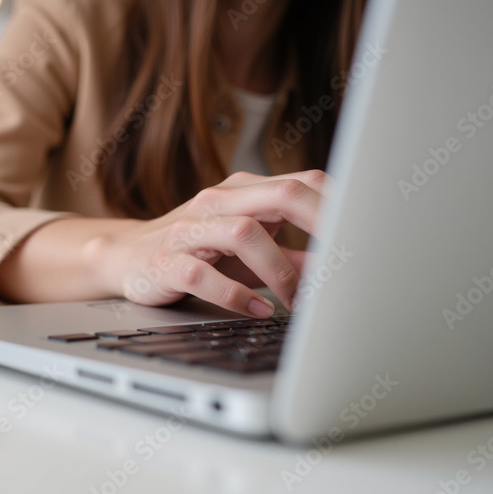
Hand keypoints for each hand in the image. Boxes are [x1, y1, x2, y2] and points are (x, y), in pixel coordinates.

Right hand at [94, 170, 328, 317]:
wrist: (125, 258)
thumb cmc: (195, 253)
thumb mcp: (248, 252)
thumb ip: (291, 256)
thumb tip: (338, 268)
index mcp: (243, 191)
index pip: (300, 183)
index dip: (338, 205)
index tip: (367, 234)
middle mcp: (218, 202)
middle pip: (281, 196)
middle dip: (321, 225)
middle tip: (345, 262)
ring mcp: (190, 230)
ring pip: (245, 233)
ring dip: (280, 271)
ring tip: (297, 299)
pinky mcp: (166, 261)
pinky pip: (204, 275)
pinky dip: (237, 295)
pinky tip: (259, 310)